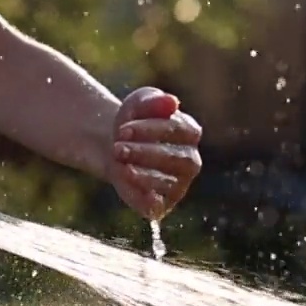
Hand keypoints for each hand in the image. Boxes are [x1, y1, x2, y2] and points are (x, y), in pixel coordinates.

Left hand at [108, 86, 202, 219]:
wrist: (115, 147)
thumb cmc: (133, 123)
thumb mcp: (138, 104)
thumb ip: (153, 100)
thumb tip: (172, 102)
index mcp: (190, 133)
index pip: (178, 131)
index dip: (150, 130)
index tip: (122, 129)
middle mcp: (191, 161)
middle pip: (175, 158)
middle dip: (144, 152)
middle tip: (117, 147)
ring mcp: (179, 184)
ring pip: (168, 182)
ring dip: (141, 173)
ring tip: (119, 162)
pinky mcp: (163, 204)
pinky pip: (158, 205)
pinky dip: (144, 198)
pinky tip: (128, 185)